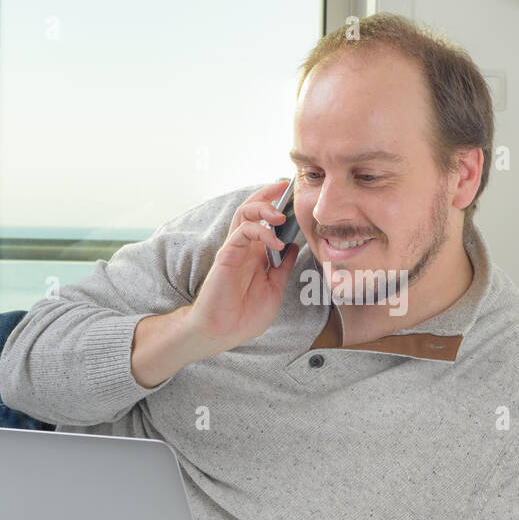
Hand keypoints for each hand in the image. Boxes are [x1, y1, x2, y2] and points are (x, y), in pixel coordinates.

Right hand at [186, 180, 299, 350]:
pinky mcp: (227, 255)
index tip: (291, 194)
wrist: (225, 332)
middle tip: (284, 186)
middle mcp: (245, 248)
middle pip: (252, 210)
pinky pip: (242, 233)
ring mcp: (234, 250)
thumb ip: (282, 268)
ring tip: (280, 215)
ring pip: (243, 214)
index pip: (264, 221)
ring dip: (263, 208)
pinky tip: (275, 242)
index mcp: (256, 254)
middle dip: (267, 195)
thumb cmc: (246, 316)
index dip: (276, 205)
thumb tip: (293, 247)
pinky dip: (260, 232)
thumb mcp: (274, 289)